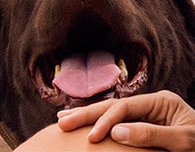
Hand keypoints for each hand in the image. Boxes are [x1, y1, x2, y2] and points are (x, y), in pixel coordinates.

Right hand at [57, 90, 194, 147]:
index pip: (125, 108)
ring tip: (63, 120)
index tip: (92, 137)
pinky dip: (101, 127)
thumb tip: (116, 131)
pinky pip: (119, 126)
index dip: (106, 121)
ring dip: (88, 118)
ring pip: (113, 115)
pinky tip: (87, 128)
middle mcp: (152, 105)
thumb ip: (151, 134)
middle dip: (87, 114)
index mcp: (161, 101)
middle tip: (61, 121)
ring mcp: (149, 116)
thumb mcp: (182, 141)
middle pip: (113, 107)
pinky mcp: (147, 128)